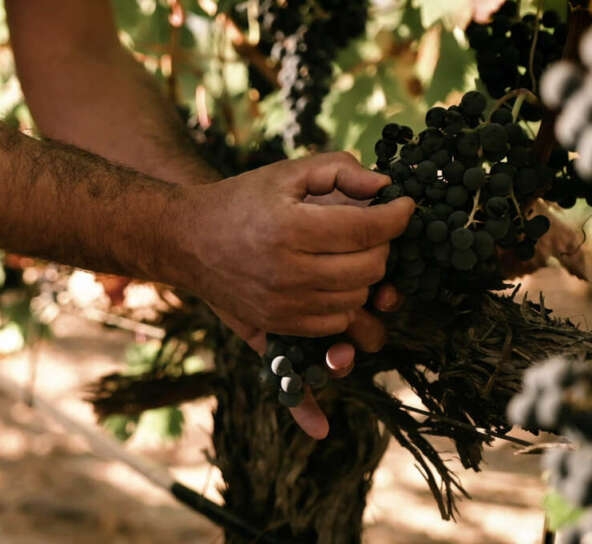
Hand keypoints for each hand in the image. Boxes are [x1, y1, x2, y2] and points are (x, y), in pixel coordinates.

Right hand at [185, 153, 412, 438]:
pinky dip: (345, 302)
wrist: (186, 240)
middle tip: (372, 229)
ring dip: (365, 276)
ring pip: (357, 299)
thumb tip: (385, 187)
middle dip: (383, 245)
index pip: (369, 228)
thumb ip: (338, 169)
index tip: (405, 206)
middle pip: (370, 268)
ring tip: (349, 253)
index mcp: (289, 228)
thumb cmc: (240, 200)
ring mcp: (281, 305)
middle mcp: (286, 272)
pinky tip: (333, 278)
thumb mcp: (286, 172)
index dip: (398, 215)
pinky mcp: (276, 326)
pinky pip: (335, 323)